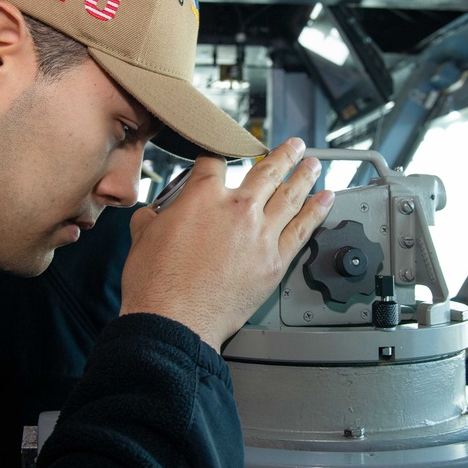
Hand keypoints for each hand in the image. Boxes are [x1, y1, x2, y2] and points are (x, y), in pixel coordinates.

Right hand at [120, 138, 334, 351]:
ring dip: (305, 176)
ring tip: (313, 165)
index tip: (221, 157)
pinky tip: (325, 200)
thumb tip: (152, 214)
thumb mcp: (143, 236)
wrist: (175, 321)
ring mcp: (261, 234)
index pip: (215, 162)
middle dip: (283, 155)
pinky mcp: (275, 261)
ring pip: (291, 195)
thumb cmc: (157, 284)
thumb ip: (152, 217)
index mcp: (204, 195)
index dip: (216, 156)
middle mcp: (238, 208)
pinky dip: (317, 211)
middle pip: (267, 171)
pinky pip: (303, 229)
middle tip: (294, 146)